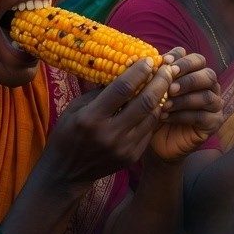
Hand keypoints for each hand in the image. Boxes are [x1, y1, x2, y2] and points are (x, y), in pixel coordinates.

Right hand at [42, 57, 175, 184]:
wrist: (66, 174)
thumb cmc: (68, 134)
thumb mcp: (76, 108)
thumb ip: (100, 91)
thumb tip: (125, 68)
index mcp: (90, 118)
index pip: (122, 89)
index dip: (139, 72)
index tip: (149, 59)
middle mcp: (109, 134)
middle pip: (145, 102)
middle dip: (160, 81)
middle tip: (167, 68)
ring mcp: (123, 148)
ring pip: (152, 116)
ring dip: (161, 97)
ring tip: (165, 83)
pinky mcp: (132, 157)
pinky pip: (149, 130)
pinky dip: (154, 114)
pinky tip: (156, 102)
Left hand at [149, 48, 224, 161]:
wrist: (155, 141)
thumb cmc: (152, 111)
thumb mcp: (149, 91)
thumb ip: (151, 76)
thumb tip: (137, 59)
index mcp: (196, 73)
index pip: (196, 59)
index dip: (182, 59)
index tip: (164, 62)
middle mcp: (208, 86)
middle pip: (208, 74)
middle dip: (187, 78)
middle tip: (169, 85)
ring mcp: (214, 104)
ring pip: (206, 95)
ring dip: (184, 99)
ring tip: (164, 104)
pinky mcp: (214, 122)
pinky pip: (202, 116)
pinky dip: (183, 116)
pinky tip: (166, 117)